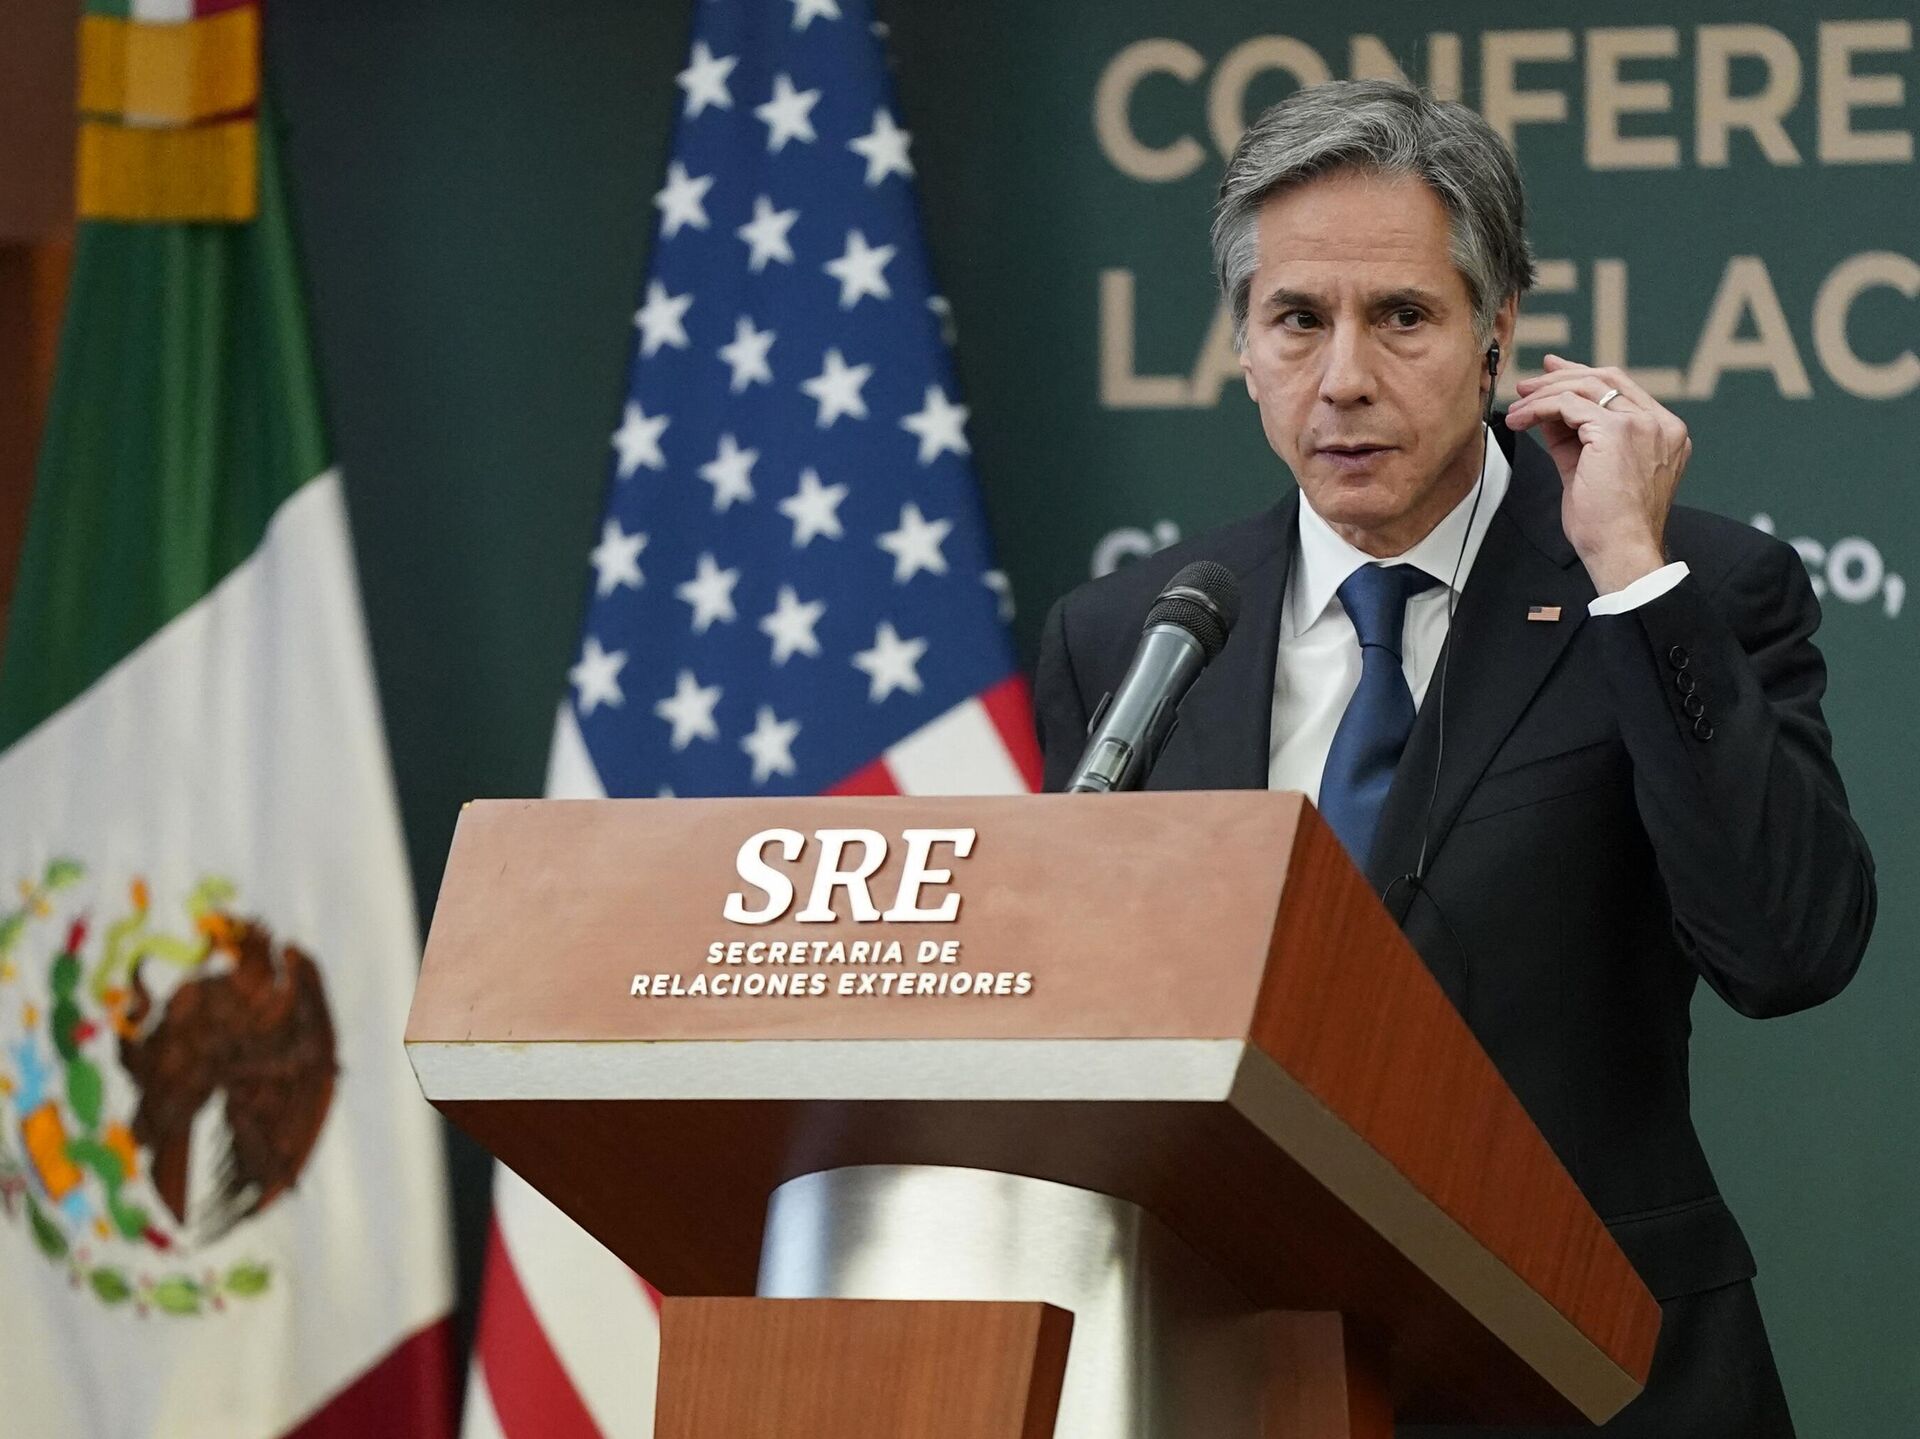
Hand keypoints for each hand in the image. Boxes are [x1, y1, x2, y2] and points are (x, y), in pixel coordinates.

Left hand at [1505, 355, 1691, 594]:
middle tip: (1528, 386)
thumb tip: (1549, 415)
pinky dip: (1539, 409)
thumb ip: (1576, 439)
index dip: (1583, 377)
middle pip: (1606, 379)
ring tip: (1517, 407)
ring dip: (1544, 394)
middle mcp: (1660, 424)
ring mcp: (1643, 425)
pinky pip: (1568, 405)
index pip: (1622, 390)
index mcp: (1664, 432)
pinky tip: (1520, 421)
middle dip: (1561, 377)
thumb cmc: (1608, 525)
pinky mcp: (1618, 432)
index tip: (1552, 374)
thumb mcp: (1591, 471)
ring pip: (1586, 387)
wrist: (1621, 552)